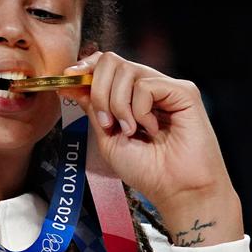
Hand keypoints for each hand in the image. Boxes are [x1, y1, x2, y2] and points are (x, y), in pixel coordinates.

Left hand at [59, 52, 243, 246]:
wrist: (175, 189)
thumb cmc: (147, 171)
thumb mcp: (108, 138)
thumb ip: (94, 109)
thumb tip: (72, 83)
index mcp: (130, 97)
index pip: (105, 65)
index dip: (85, 68)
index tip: (68, 79)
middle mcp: (148, 87)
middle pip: (111, 61)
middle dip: (98, 90)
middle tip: (106, 122)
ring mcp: (166, 87)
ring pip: (126, 71)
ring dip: (118, 105)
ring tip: (130, 130)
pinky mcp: (184, 91)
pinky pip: (146, 85)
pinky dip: (139, 110)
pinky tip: (151, 129)